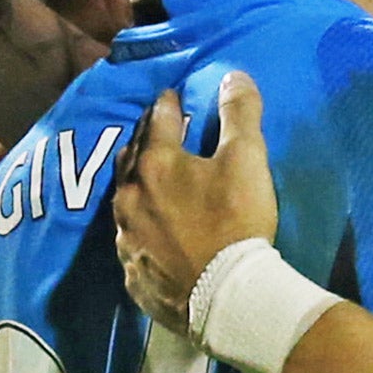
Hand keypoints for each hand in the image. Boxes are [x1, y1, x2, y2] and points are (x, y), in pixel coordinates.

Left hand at [112, 71, 280, 331]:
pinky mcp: (132, 274)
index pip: (157, 120)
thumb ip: (240, 114)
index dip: (168, 103)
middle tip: (156, 133)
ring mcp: (127, 239)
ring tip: (151, 182)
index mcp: (155, 164)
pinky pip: (132, 242)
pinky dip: (142, 230)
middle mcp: (129, 198)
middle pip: (131, 158)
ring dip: (138, 187)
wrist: (226, 298)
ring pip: (125, 201)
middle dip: (144, 141)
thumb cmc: (236, 222)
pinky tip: (153, 234)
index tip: (173, 95)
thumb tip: (233, 75)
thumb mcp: (247, 160)